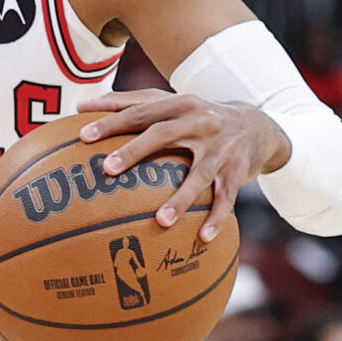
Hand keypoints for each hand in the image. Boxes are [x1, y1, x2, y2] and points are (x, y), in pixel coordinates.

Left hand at [76, 87, 288, 242]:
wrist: (259, 125)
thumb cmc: (199, 117)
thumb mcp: (172, 103)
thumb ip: (130, 102)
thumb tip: (82, 105)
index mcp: (179, 105)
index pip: (141, 111)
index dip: (112, 122)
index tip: (83, 136)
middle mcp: (200, 122)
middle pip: (163, 134)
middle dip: (134, 151)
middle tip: (108, 170)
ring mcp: (221, 148)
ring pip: (199, 175)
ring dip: (181, 199)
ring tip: (160, 221)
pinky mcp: (239, 171)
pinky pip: (226, 197)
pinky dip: (216, 218)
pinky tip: (202, 238)